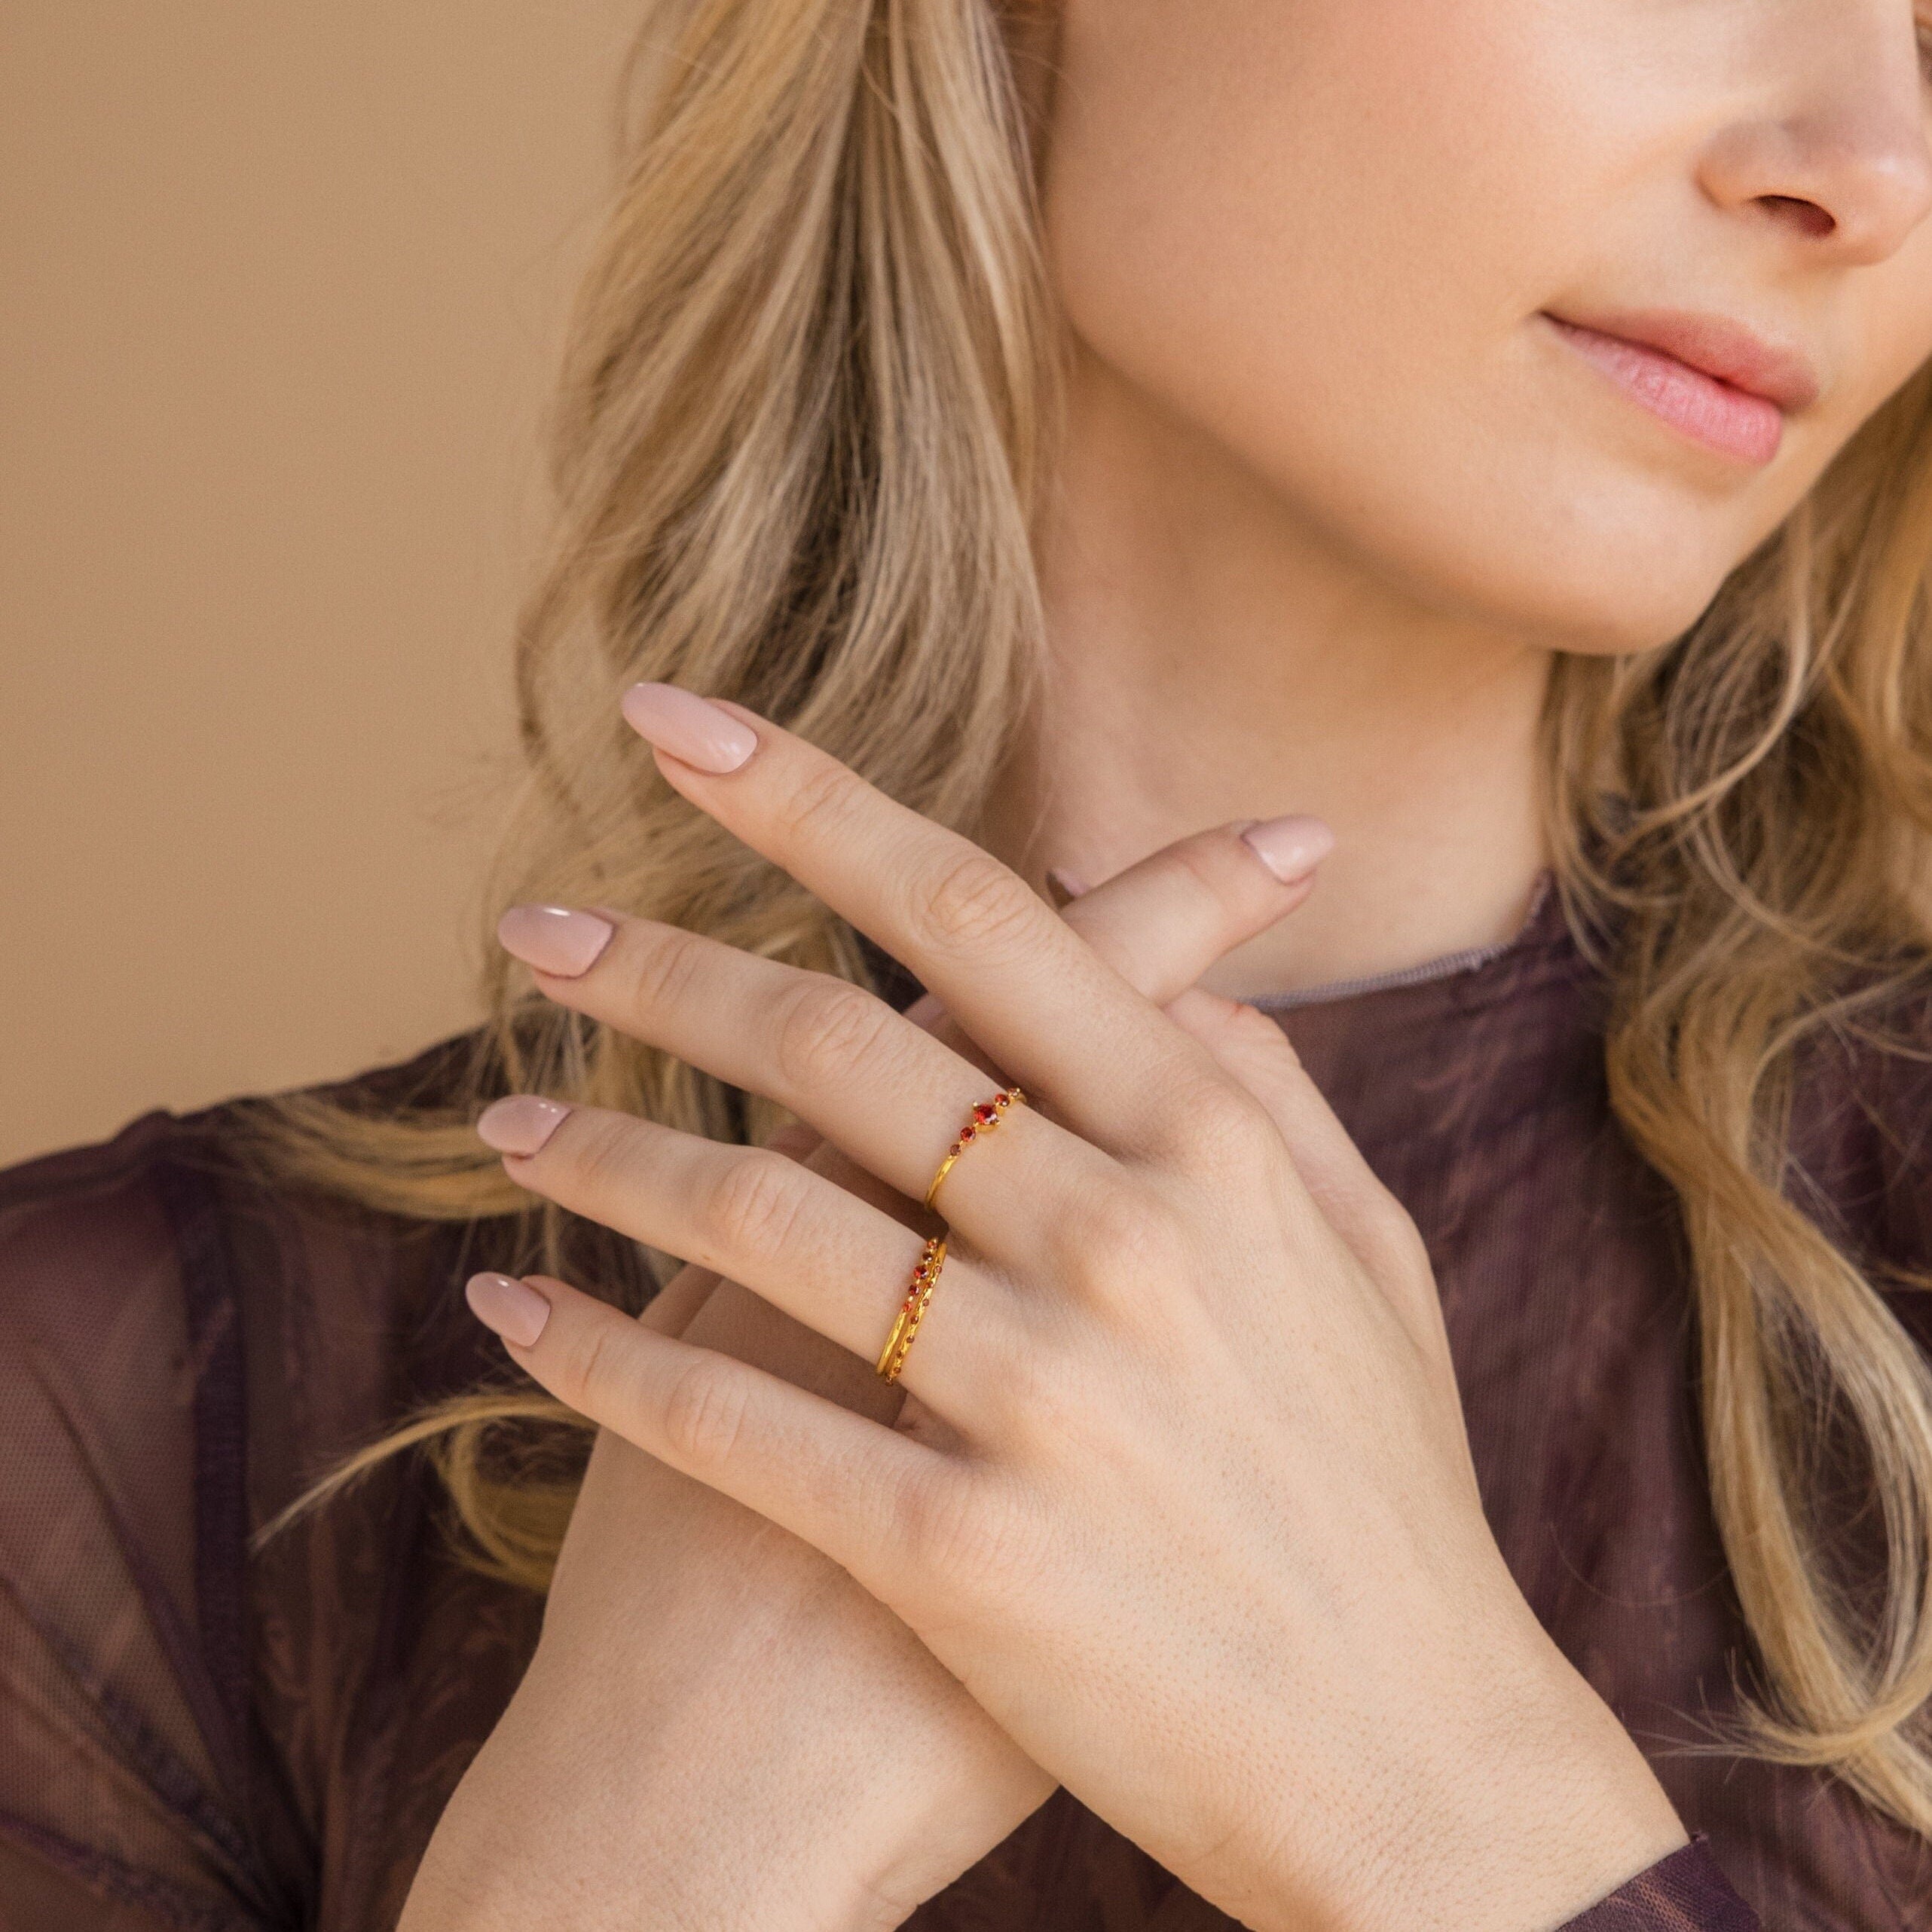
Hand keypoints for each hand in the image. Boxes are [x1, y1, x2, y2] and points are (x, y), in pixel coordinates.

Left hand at [403, 793, 1333, 1931]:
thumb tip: (1174, 969)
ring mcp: (1041, 1397)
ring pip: (757, 1212)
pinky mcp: (961, 1553)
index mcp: (1217, 1144)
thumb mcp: (1371, 1267)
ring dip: (602, 1151)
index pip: (979, 911)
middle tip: (536, 927)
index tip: (677, 723)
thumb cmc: (1388, 1506)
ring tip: (507, 1119)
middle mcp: (1124, 1238)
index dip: (811, 799)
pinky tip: (516, 1314)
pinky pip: (731, 1420)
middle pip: (837, 1039)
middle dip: (660, 962)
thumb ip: (1268, 1099)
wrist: (1420, 1773)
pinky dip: (602, 1358)